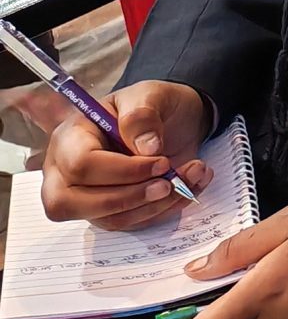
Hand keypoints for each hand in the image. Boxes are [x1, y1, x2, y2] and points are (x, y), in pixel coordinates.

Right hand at [39, 80, 212, 230]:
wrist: (173, 118)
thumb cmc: (152, 105)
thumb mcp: (150, 95)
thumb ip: (143, 116)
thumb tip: (147, 148)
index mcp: (69, 137)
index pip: (79, 165)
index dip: (121, 170)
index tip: (161, 162)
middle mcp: (67, 171)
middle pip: (73, 203)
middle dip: (128, 198)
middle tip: (168, 184)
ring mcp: (86, 196)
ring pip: (107, 219)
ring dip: (154, 206)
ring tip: (190, 179)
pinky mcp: (110, 211)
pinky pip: (131, 223)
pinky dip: (164, 210)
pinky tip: (189, 187)